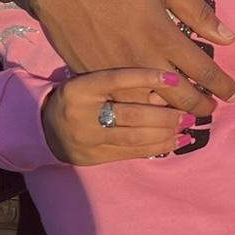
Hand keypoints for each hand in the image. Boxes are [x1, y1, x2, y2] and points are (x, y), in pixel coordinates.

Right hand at [28, 0, 234, 111]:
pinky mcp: (98, 80)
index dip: (222, 86)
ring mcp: (119, 76)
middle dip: (202, 107)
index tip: (233, 94)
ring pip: (154, 109)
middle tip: (212, 109)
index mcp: (163, 37)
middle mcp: (143, 62)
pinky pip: (127, 105)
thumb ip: (197, 11)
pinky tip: (154, 112)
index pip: (203, 71)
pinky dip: (145, 112)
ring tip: (187, 115)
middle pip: (182, 98)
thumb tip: (227, 38)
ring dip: (175, 115)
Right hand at [41, 67, 194, 164]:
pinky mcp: (95, 157)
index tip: (175, 79)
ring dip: (166, 133)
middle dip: (165, 115)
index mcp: (80, 88)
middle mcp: (81, 113)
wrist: (45, 128)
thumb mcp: (92, 83)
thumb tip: (167, 86)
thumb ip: (123, 84)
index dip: (147, 78)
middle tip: (189, 112)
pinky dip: (158, 147)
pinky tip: (177, 141)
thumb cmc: (80, 98)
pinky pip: (132, 152)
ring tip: (187, 127)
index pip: (117, 79)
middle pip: (131, 114)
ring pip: (134, 137)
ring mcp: (87, 138)